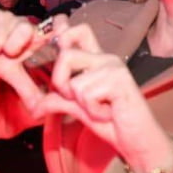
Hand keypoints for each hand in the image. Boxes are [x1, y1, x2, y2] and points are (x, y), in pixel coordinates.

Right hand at [0, 7, 65, 109]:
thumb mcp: (15, 77)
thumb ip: (30, 90)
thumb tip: (42, 111)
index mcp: (36, 36)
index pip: (54, 25)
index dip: (59, 27)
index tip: (61, 37)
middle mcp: (23, 23)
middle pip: (25, 30)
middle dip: (15, 47)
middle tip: (8, 55)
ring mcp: (6, 17)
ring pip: (1, 37)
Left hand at [29, 23, 172, 171]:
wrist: (138, 141)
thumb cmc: (112, 124)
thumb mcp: (79, 109)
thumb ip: (59, 100)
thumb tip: (35, 105)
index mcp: (97, 61)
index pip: (79, 31)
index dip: (62, 32)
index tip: (55, 35)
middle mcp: (106, 59)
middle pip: (66, 53)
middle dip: (60, 80)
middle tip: (74, 97)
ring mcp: (113, 68)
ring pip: (74, 82)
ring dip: (81, 104)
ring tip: (100, 109)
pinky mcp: (119, 81)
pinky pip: (86, 95)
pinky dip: (93, 111)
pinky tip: (108, 113)